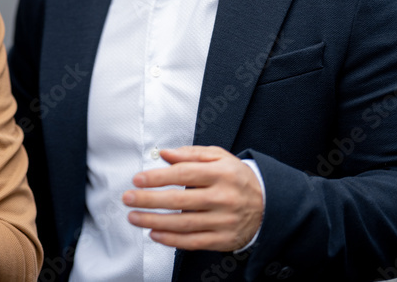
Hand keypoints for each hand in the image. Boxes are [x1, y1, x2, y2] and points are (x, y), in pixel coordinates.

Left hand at [122, 145, 262, 250]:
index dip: (158, 177)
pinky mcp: (224, 239)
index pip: (184, 174)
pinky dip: (171, 240)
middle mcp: (223, 198)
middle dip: (149, 200)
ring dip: (154, 221)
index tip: (138, 179)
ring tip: (133, 216)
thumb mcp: (219, 157)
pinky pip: (194, 242)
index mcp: (221, 173)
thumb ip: (190, 153)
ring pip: (184, 224)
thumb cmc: (236, 178)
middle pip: (180, 201)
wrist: (269, 205)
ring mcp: (224, 221)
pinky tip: (154, 233)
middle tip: (128, 198)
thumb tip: (163, 153)